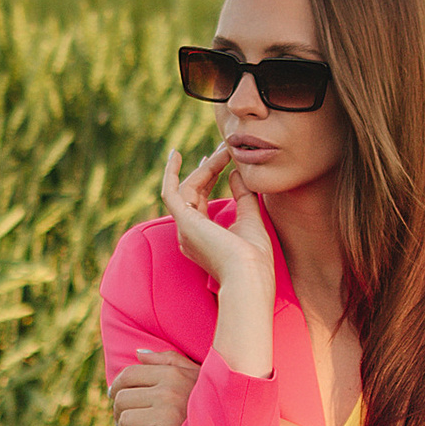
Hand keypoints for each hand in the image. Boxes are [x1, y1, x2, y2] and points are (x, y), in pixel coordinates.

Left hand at [110, 346, 199, 425]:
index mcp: (172, 374)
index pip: (129, 375)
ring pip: (124, 420)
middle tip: (124, 418)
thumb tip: (138, 353)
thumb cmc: (209, 401)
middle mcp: (168, 392)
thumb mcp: (194, 373)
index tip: (114, 394)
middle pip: (121, 398)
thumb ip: (167, 359)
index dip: (117, 385)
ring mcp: (167, 415)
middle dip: (119, 410)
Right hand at [159, 137, 275, 379]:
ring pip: (187, 189)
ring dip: (205, 168)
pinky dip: (171, 173)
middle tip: (225, 149)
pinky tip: (176, 155)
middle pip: (194, 192)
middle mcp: (189, 233)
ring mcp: (185, 229)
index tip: (222, 158)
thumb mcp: (251, 220)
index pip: (201, 200)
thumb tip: (236, 173)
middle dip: (209, 169)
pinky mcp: (184, 222)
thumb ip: (244, 197)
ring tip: (223, 152)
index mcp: (203, 236)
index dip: (210, 177)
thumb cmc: (254, 259)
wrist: (249, 276)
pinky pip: (171, 192)